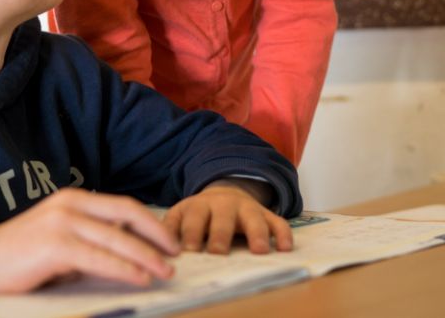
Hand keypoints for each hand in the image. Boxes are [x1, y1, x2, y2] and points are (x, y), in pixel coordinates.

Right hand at [0, 188, 178, 293]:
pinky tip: (141, 278)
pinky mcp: (55, 245)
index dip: (151, 223)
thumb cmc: (22, 255)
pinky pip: (99, 258)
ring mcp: (63, 223)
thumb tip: (131, 253)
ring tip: (166, 271)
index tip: (170, 241)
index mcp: (74, 199)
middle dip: (156, 236)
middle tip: (176, 254)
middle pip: (126, 215)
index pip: (123, 206)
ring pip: (117, 239)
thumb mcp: (62, 240)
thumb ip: (91, 240)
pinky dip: (125, 269)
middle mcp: (71, 205)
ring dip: (147, 256)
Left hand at [164, 179, 292, 254]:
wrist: (225, 192)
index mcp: (200, 205)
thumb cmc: (199, 214)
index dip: (191, 233)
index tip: (188, 251)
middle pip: (223, 219)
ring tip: (259, 251)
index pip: (194, 218)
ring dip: (257, 234)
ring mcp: (247, 208)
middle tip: (217, 252)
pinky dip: (283, 233)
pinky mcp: (265, 214)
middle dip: (220, 235)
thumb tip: (158, 248)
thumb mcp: (181, 214)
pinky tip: (286, 248)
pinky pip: (278, 221)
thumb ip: (170, 228)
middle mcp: (225, 205)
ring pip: (253, 218)